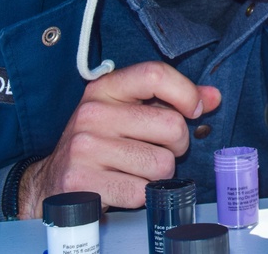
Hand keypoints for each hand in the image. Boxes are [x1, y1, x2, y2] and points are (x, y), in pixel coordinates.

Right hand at [18, 61, 221, 217]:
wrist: (54, 179)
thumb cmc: (102, 141)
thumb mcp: (131, 110)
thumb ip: (173, 100)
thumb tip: (213, 97)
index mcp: (105, 88)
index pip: (156, 74)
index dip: (186, 93)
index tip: (193, 110)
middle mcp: (92, 114)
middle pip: (171, 126)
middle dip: (177, 144)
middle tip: (159, 148)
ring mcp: (85, 148)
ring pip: (162, 164)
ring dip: (159, 173)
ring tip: (137, 168)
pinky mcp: (82, 183)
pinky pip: (142, 191)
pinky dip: (141, 194)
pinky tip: (124, 185)